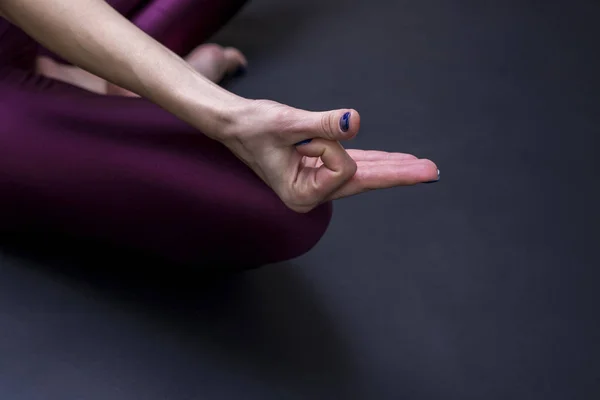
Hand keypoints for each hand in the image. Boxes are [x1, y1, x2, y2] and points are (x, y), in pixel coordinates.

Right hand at [220, 100, 438, 212]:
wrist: (234, 124)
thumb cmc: (252, 127)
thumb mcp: (287, 123)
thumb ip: (323, 124)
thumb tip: (354, 121)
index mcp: (301, 194)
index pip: (343, 170)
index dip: (329, 145)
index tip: (303, 139)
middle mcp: (312, 194)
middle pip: (365, 181)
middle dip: (399, 174)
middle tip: (432, 171)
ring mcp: (317, 183)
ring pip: (363, 173)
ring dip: (392, 167)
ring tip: (422, 166)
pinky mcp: (320, 169)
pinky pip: (354, 164)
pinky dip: (374, 158)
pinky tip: (394, 160)